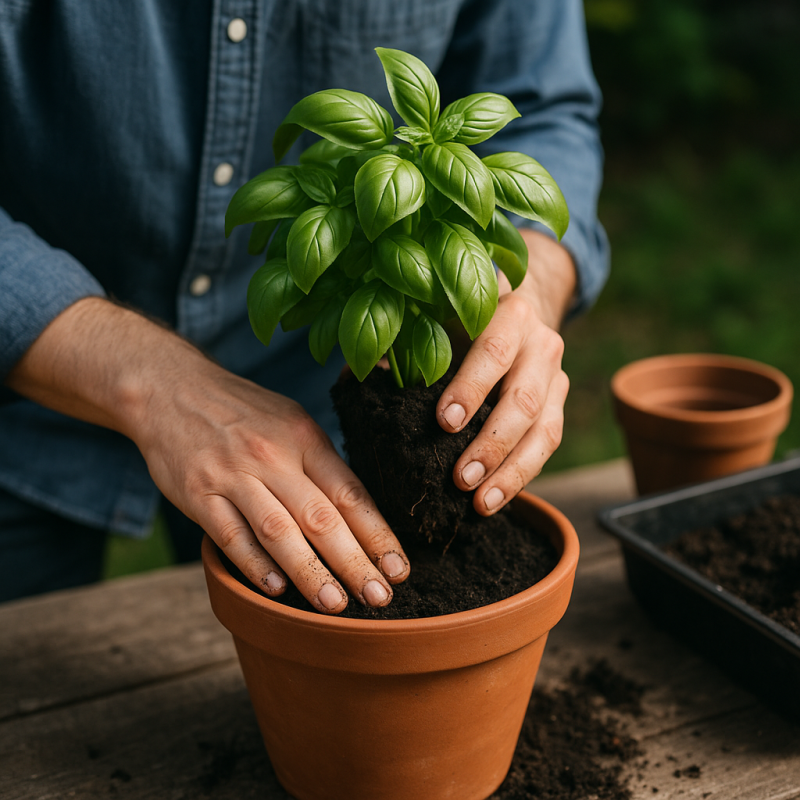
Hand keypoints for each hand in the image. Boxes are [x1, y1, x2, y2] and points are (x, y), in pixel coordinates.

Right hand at [8, 298, 409, 613]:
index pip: (350, 492)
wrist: (169, 389)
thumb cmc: (241, 411)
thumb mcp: (289, 420)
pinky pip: (230, 535)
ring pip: (278, 531)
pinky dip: (255, 565)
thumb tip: (356, 514)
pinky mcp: (197, 493)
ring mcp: (232, 475)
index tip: (398, 568)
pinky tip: (277, 590)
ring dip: (310, 571)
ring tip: (335, 604)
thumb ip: (319, 463)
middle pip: (321, 516)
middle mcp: (271, 455)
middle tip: (379, 597)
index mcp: (303, 436)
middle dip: (354, 561)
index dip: (377, 534)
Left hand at [435, 230, 575, 514]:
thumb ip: (407, 342)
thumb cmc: (460, 320)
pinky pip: (547, 446)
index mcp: (508, 314)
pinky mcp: (558, 405)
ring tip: (479, 502)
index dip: (470, 388)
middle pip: (523, 399)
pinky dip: (520, 477)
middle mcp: (540, 344)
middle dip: (491, 443)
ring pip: (543, 430)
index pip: (493, 352)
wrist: (516, 313)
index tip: (444, 422)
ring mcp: (555, 377)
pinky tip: (492, 501)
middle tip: (461, 478)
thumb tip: (363, 378)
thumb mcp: (437, 318)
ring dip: (510, 471)